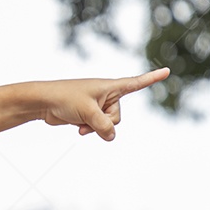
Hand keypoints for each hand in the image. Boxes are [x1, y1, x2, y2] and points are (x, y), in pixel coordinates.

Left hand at [42, 68, 168, 140]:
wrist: (42, 102)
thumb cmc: (64, 99)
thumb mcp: (87, 112)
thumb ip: (103, 125)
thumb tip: (111, 137)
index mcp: (109, 87)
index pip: (135, 83)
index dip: (152, 79)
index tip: (167, 71)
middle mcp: (106, 95)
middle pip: (117, 116)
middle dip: (105, 122)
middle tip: (87, 117)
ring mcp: (97, 106)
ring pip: (108, 124)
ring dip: (96, 128)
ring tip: (80, 123)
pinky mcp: (89, 115)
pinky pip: (98, 127)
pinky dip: (90, 129)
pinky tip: (78, 128)